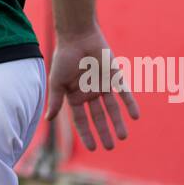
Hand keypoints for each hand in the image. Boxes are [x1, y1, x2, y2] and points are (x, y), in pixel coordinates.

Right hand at [44, 24, 139, 151]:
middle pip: (99, 117)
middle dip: (104, 132)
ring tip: (123, 137)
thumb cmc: (64, 57)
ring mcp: (103, 85)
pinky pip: (124, 93)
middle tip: (110, 147)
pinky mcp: (115, 76)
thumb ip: (55, 101)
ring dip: (118, 122)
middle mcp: (90, 93)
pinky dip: (130, 104)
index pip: (81, 120)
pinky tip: (135, 116)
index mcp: (75, 96)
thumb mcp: (57, 82)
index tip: (93, 148)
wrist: (78, 36)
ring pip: (113, 108)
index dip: (87, 134)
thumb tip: (48, 120)